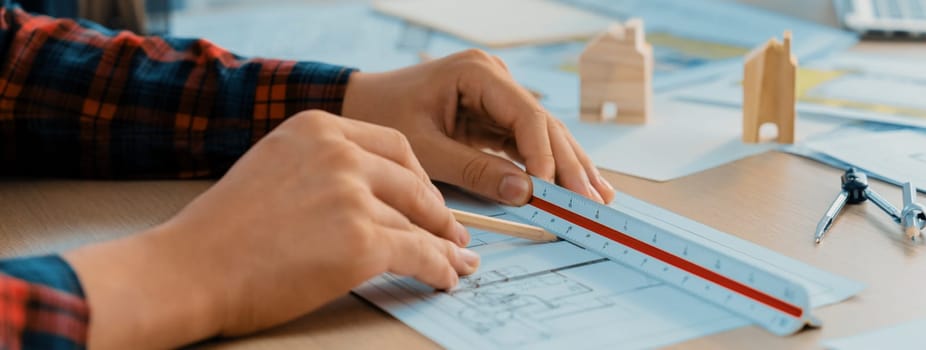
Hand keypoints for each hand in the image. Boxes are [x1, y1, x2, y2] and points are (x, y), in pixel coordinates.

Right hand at [64, 111, 478, 347]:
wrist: (188, 268)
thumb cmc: (222, 231)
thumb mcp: (273, 167)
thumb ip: (322, 168)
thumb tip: (370, 194)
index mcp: (317, 127)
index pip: (394, 145)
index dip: (419, 177)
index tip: (429, 199)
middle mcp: (339, 153)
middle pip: (413, 181)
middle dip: (438, 212)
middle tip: (453, 233)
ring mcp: (352, 195)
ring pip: (417, 221)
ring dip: (443, 245)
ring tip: (456, 260)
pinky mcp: (362, 241)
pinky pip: (420, 254)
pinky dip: (440, 268)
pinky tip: (445, 278)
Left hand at [343, 49, 614, 205]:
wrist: (358, 104)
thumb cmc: (384, 117)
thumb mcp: (426, 148)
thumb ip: (475, 170)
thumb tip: (525, 193)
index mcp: (477, 73)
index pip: (527, 116)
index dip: (546, 156)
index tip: (558, 191)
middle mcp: (494, 78)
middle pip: (544, 124)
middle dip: (570, 164)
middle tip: (594, 201)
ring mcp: (497, 95)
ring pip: (542, 134)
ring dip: (568, 166)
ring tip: (598, 197)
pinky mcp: (493, 115)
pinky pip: (527, 143)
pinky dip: (547, 166)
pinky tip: (572, 186)